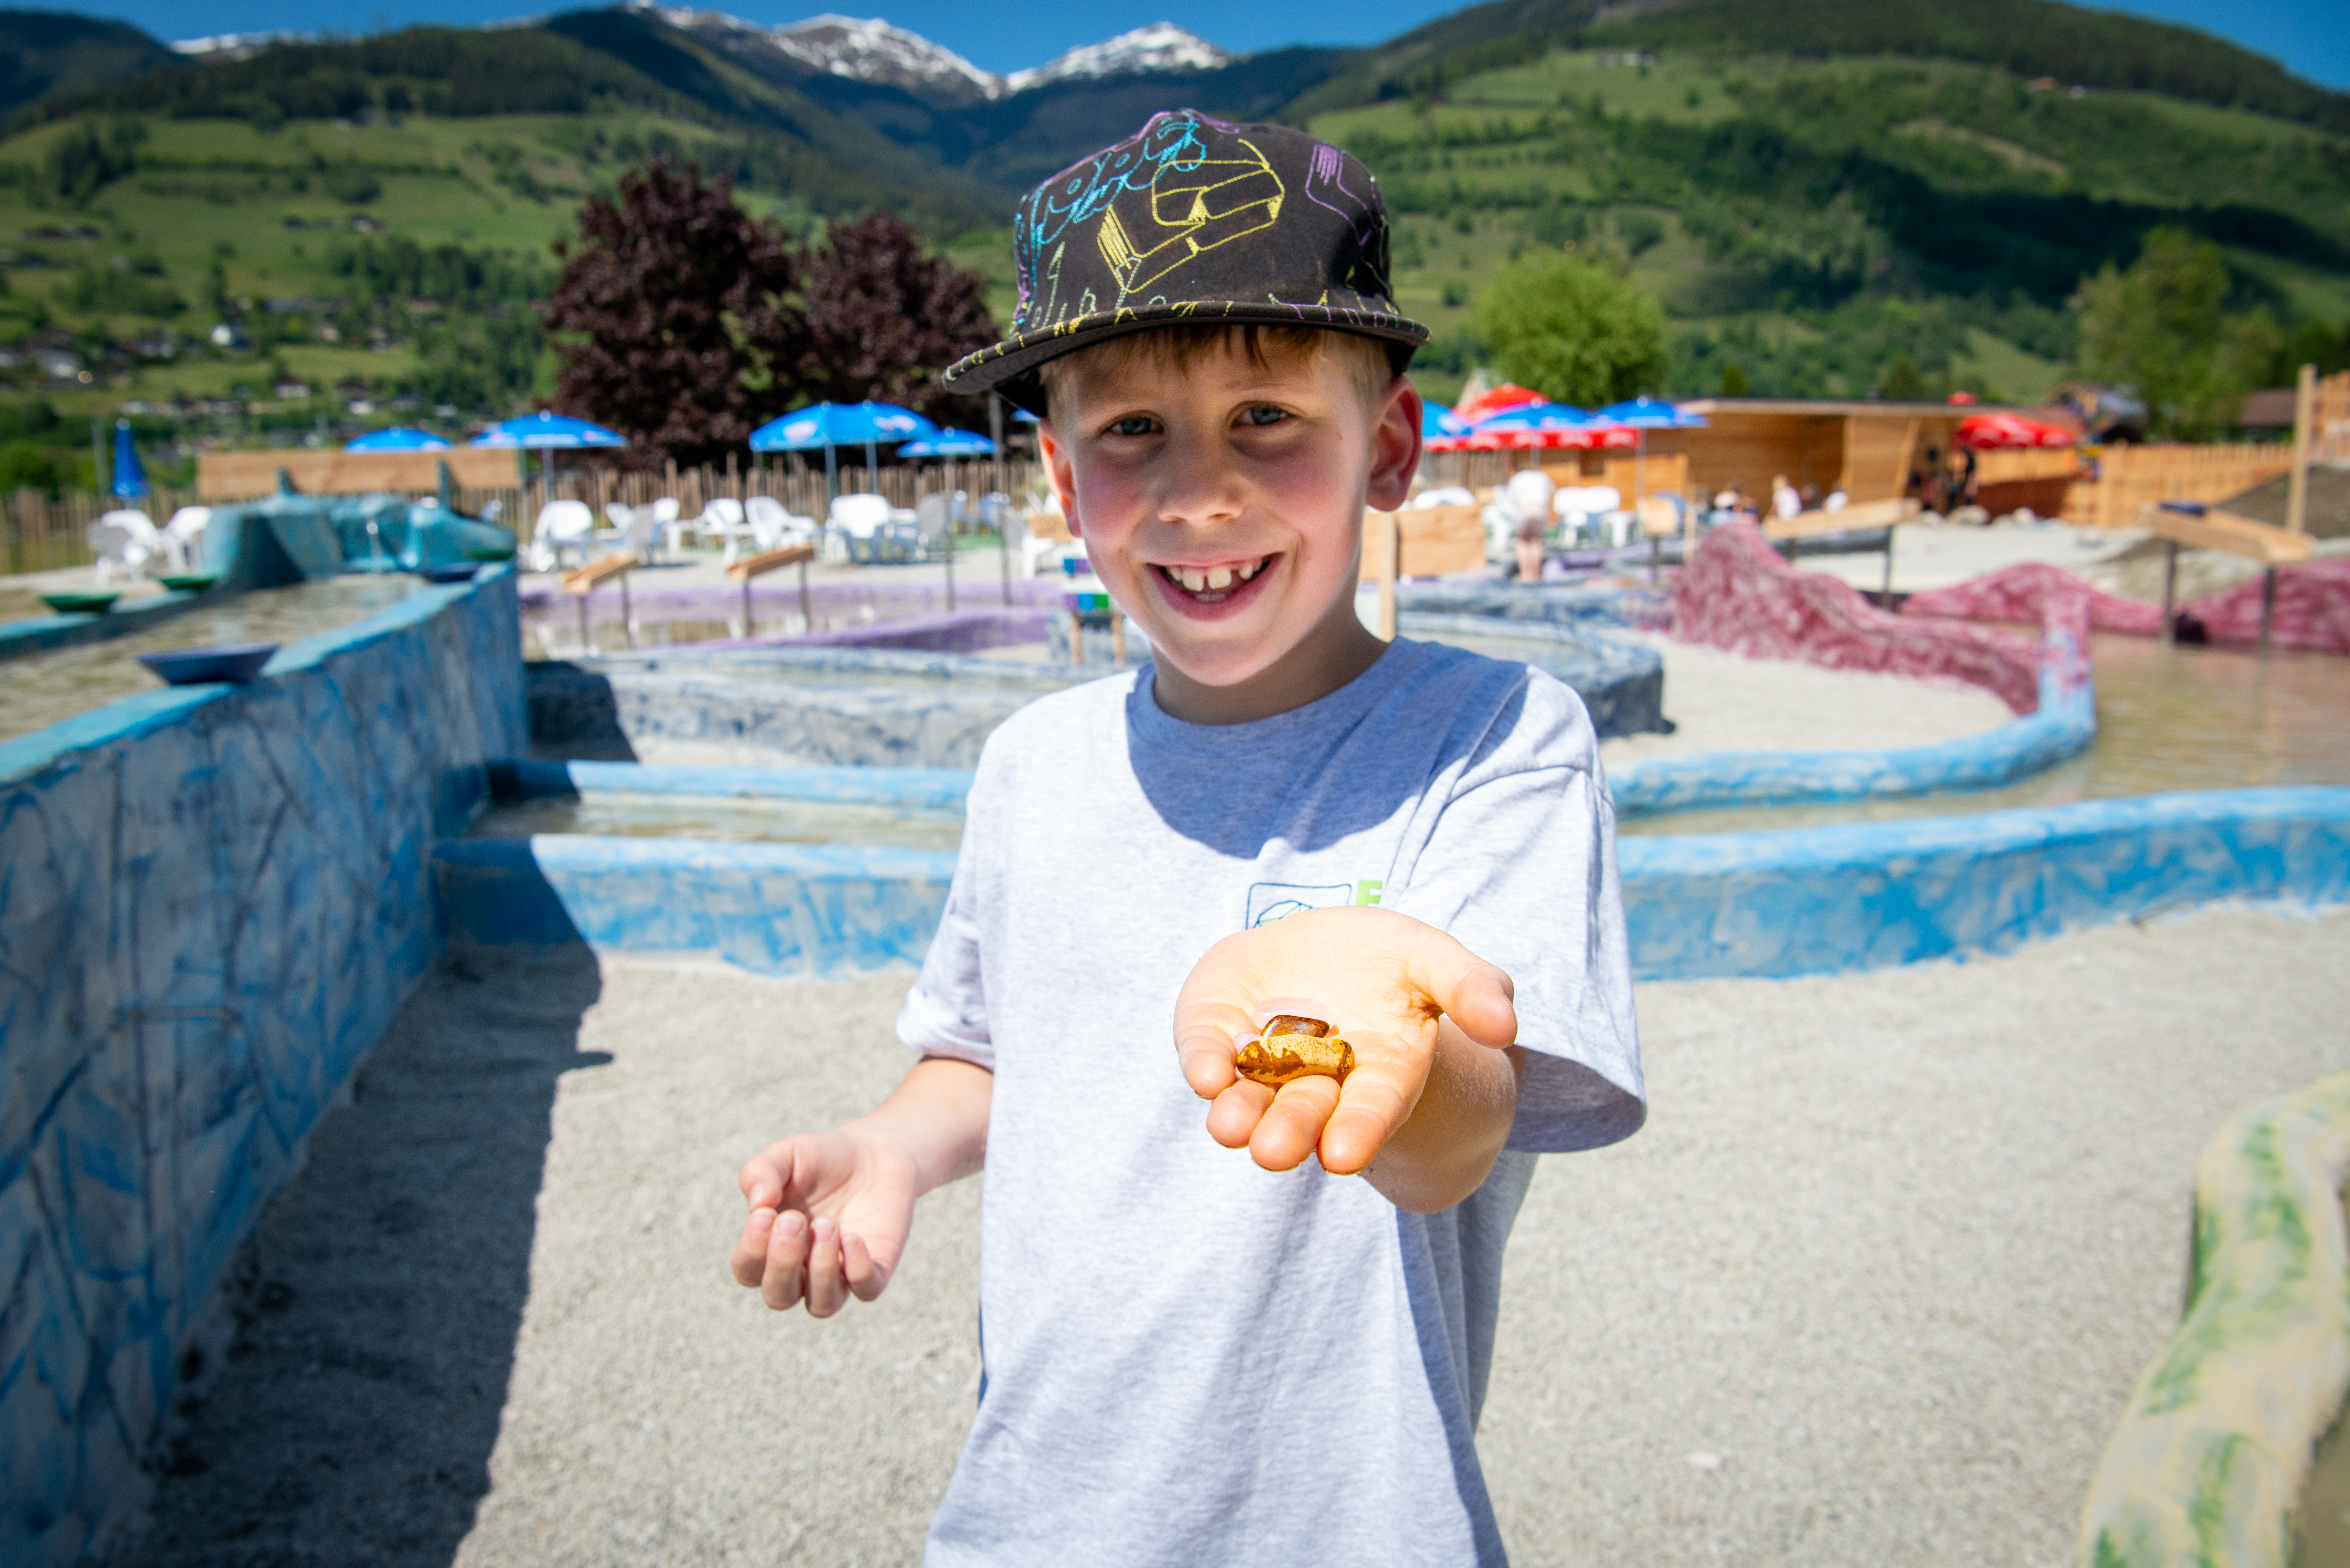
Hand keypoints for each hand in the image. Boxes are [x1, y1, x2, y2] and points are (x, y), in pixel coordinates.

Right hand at [730, 1127, 920, 1316]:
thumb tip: (757, 1204)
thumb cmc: (821, 1158)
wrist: (875, 1151)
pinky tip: (853, 1237)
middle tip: (795, 1219)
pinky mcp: (877, 1268)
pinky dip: (858, 1270)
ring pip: (822, 1305)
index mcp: (771, 1247)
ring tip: (827, 1225)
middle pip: (779, 1297)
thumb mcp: (786, 1154)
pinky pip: (866, 1290)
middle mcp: (803, 1270)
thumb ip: (760, 1172)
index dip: (751, 1251)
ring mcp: (840, 1274)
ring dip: (820, 1269)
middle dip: (783, 1263)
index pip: (748, 1272)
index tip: (765, 1214)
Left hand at [1173, 905, 1516, 1177]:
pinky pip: (1206, 1053)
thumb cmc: (1390, 964)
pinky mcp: (1215, 1032)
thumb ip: (1473, 990)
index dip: (1359, 1131)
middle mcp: (1316, 1082)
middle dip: (1289, 1133)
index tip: (1342, 1156)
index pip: (1371, 1111)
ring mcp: (1260, 1061)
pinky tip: (1204, 1075)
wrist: (1319, 949)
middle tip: (1273, 1153)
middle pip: (1305, 1113)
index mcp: (1377, 1075)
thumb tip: (1506, 1028)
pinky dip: (1203, 1063)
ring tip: (1228, 1128)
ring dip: (1237, 1115)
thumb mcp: (1436, 963)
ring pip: (1248, 1098)